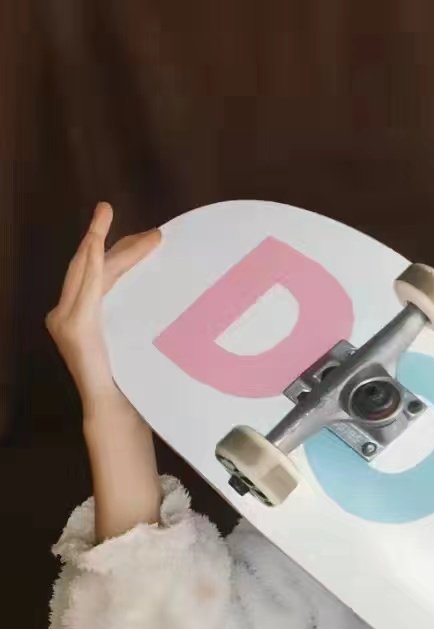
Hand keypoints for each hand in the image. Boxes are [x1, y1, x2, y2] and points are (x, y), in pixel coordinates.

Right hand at [45, 202, 160, 410]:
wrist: (115, 409)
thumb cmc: (132, 383)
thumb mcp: (134, 342)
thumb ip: (135, 319)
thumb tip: (162, 298)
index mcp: (81, 317)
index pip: (98, 276)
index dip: (115, 252)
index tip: (136, 235)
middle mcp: (66, 314)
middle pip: (88, 267)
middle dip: (104, 238)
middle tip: (110, 209)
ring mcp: (66, 320)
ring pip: (84, 270)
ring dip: (99, 241)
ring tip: (104, 215)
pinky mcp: (76, 326)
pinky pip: (86, 286)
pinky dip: (91, 262)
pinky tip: (96, 243)